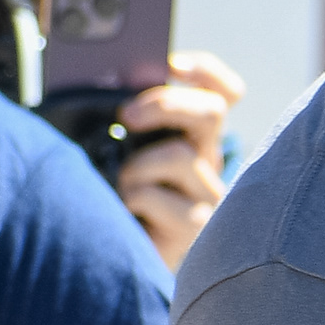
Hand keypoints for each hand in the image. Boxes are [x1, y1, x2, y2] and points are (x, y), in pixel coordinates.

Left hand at [114, 48, 243, 268]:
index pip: (222, 93)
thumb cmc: (106, 198)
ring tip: (122, 186)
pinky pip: (158, 196)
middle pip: (211, 111)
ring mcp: (207, 197)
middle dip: (167, 102)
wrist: (102, 261)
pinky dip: (133, 198)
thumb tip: (112, 96)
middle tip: (127, 115)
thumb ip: (122, 121)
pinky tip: (126, 213)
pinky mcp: (196, 228)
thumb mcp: (113, 148)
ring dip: (138, 165)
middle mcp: (207, 163)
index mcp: (190, 137)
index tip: (172, 64)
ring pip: (182, 155)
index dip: (206, 72)